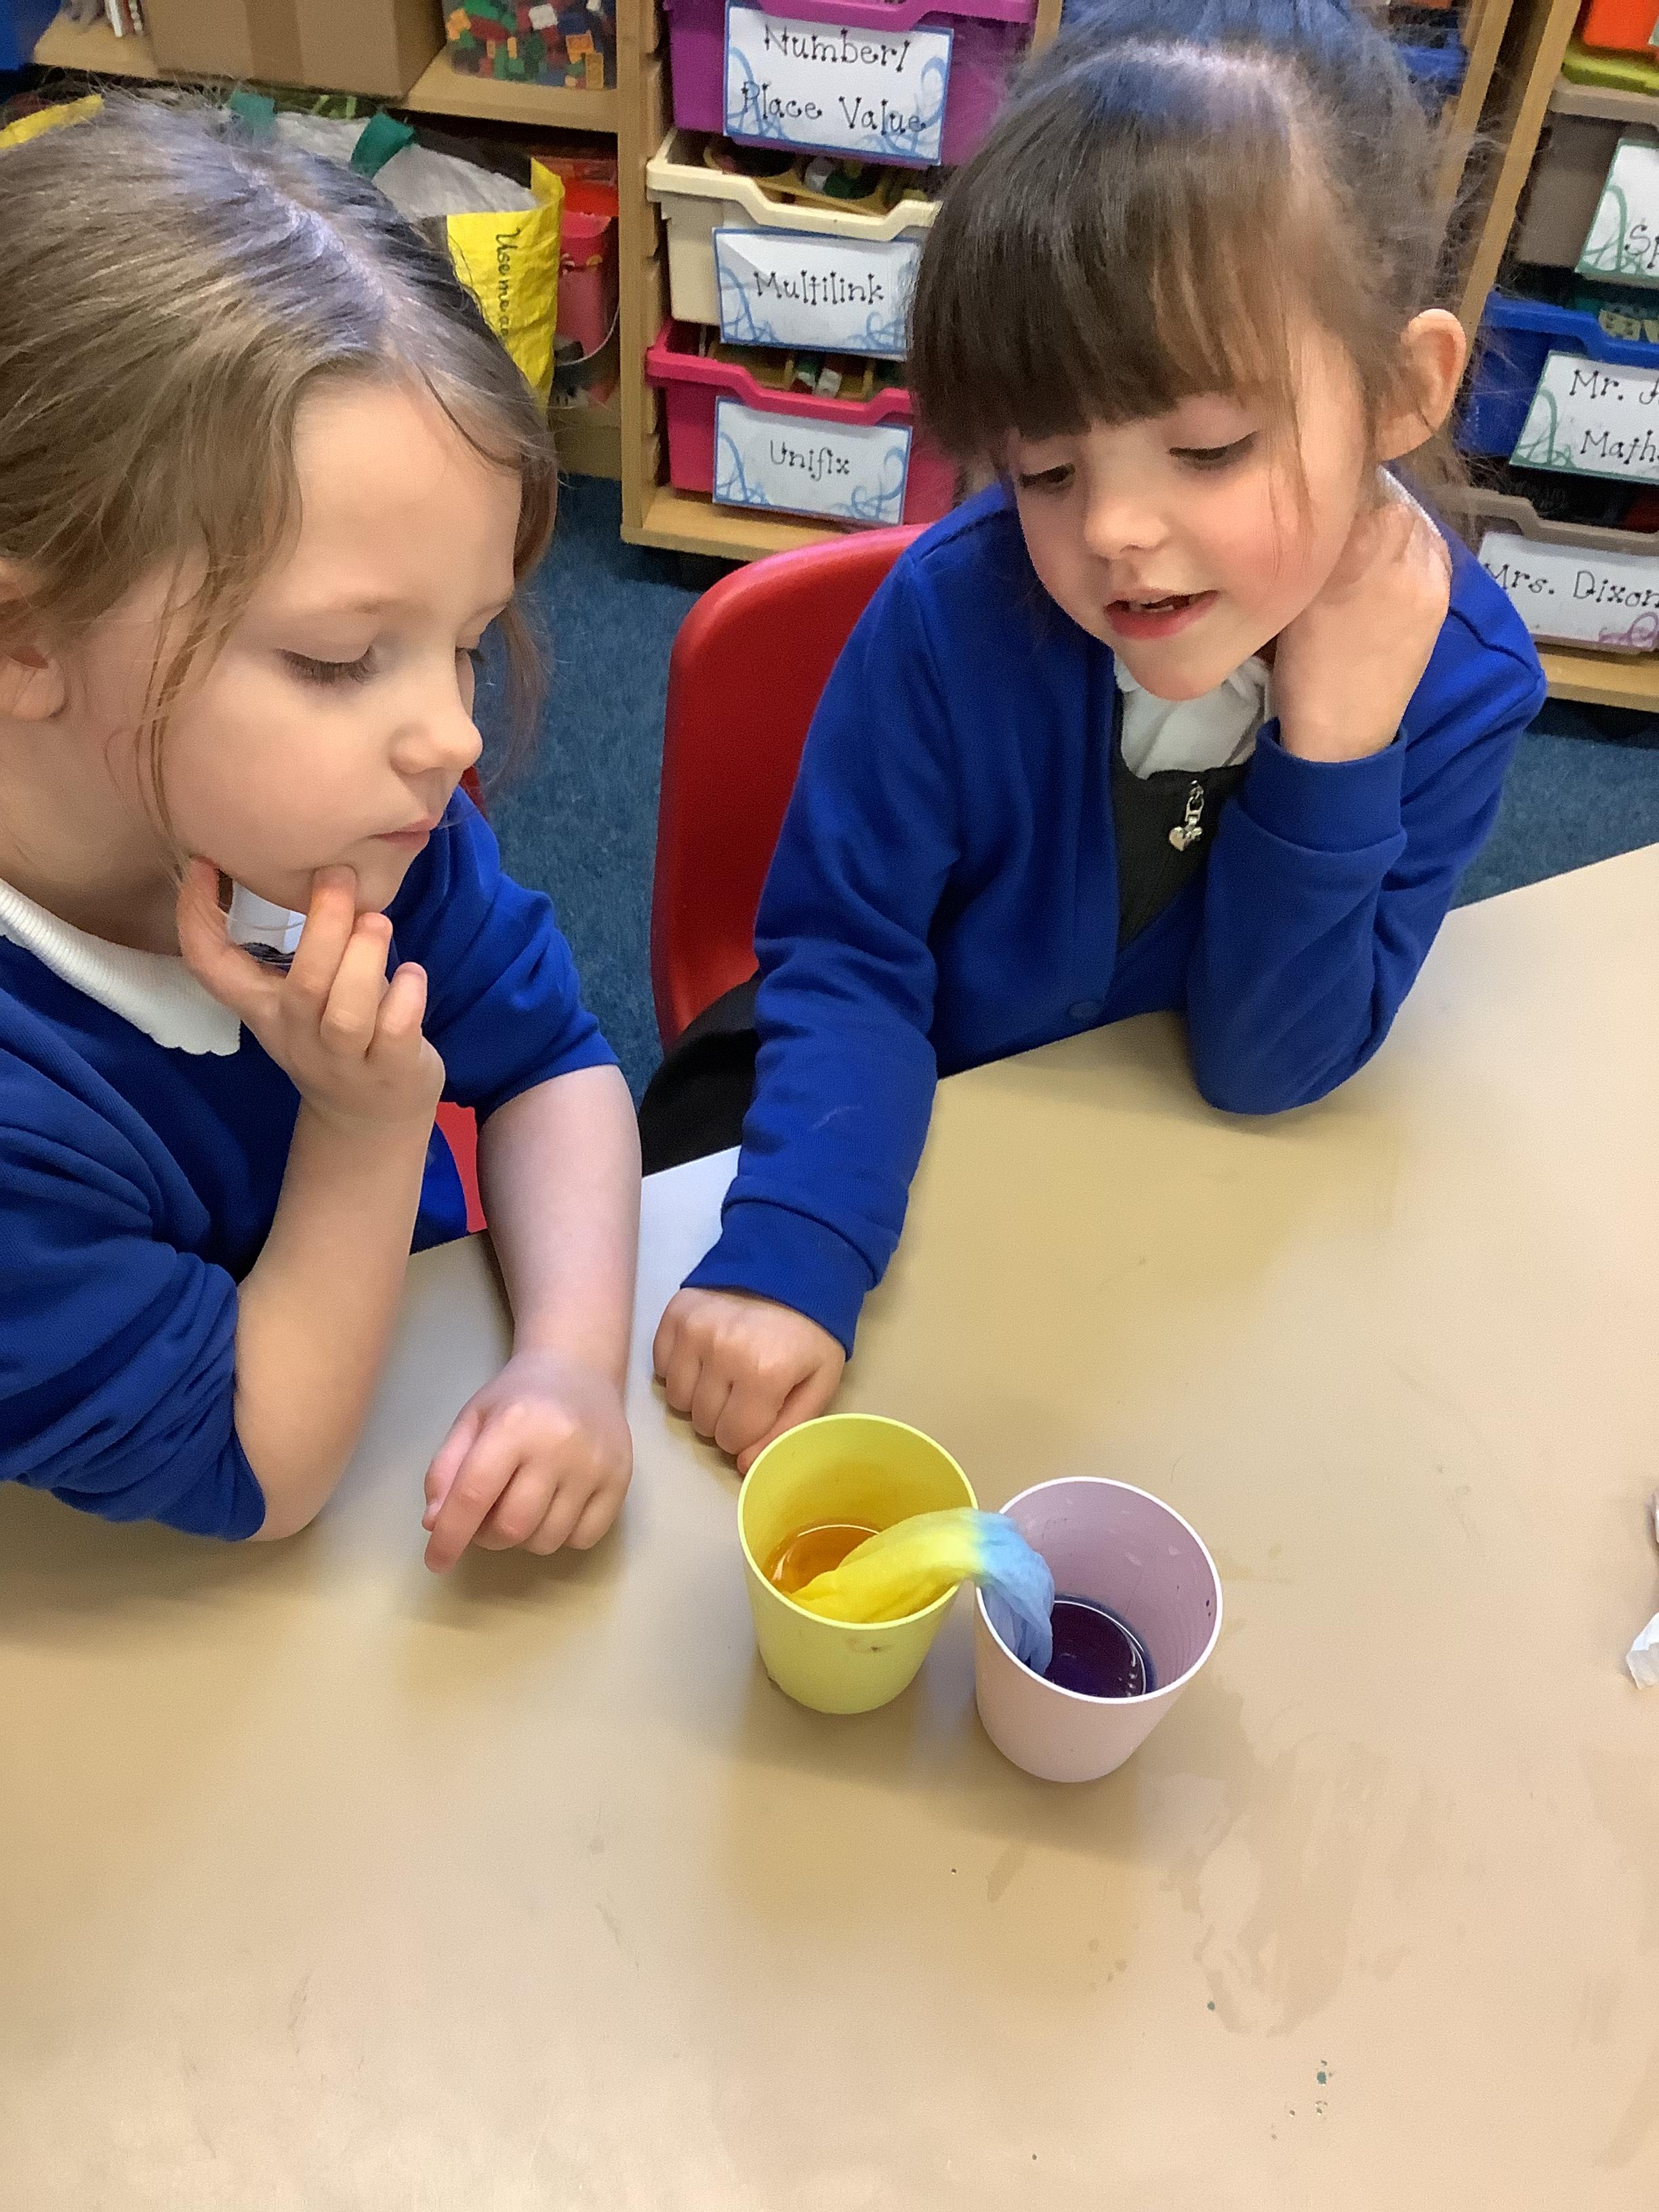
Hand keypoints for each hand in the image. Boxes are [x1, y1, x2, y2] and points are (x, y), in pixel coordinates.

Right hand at [178, 861, 442, 1135]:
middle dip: (324, 926)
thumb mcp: (301, 1000)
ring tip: (377, 922)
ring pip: (347, 1014)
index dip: (195, 917)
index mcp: (264, 1010)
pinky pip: (396, 1033)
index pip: (211, 968)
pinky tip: (414, 974)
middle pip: (303, 986)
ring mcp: (346, 1060)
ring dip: (365, 960)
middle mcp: (298, 1037)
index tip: (201, 863)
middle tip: (339, 877)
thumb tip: (321, 868)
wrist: (369, 1120)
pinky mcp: (393, 1071)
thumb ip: (306, 948)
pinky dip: (407, 997)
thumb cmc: (338, 1036)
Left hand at [421, 1348, 632, 1571]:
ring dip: (523, 1538)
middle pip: (512, 1526)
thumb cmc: (517, 1398)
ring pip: (547, 1539)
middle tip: (485, 1518)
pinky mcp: (621, 1480)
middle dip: (488, 1537)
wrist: (579, 1371)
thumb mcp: (472, 1421)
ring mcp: (595, 1465)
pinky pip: (583, 1539)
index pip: (474, 1495)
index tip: (436, 1562)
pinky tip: (554, 1508)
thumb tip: (436, 1525)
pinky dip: (561, 1536)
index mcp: (514, 1425)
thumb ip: (445, 1471)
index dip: (450, 1536)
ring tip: (521, 1506)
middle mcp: (558, 1445)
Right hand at [653, 1288, 844, 1472]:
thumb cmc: (809, 1332)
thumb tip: (741, 1465)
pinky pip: (661, 1369)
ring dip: (699, 1398)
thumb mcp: (818, 1384)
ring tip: (724, 1375)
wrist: (791, 1267)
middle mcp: (722, 1352)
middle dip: (724, 1418)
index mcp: (764, 1373)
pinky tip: (705, 1356)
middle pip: (703, 1423)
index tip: (760, 1413)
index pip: (732, 1439)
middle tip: (744, 1393)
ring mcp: (693, 1331)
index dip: (747, 1434)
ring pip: (677, 1400)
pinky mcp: (674, 1314)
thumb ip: (785, 1430)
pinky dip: (680, 1371)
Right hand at [1271, 482, 1451, 763]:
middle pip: (1393, 501)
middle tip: (1351, 522)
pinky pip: (1432, 551)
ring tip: (1372, 545)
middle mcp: (1394, 554)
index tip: (1327, 497)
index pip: (1357, 487)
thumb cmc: (1301, 668)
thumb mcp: (1293, 596)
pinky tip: (1394, 565)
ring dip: (1397, 526)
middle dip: (1373, 505)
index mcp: (1348, 550)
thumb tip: (1328, 508)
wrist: (1341, 732)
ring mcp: (1424, 576)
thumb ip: (1315, 547)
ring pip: (1416, 524)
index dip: (1342, 488)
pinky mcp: (1440, 598)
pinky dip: (1415, 548)